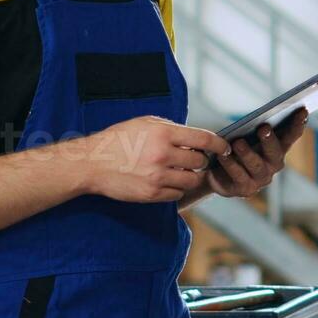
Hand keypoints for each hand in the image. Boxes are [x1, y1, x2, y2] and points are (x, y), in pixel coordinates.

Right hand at [78, 116, 230, 203]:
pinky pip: (178, 193)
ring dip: (190, 175)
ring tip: (180, 170)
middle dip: (200, 160)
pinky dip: (176, 188)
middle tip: (192, 159)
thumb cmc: (118, 140)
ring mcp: (157, 176)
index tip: (225, 148)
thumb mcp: (145, 123)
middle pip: (200, 161)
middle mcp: (163, 155)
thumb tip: (197, 136)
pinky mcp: (151, 194)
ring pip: (192, 179)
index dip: (220, 144)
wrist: (92, 163)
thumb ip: (172, 129)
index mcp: (164, 133)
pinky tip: (166, 181)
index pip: (204, 140)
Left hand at [207, 108, 308, 197]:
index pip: (291, 136)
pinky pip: (239, 176)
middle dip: (270, 140)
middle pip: (276, 153)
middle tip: (263, 127)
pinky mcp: (246, 189)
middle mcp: (274, 165)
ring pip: (257, 166)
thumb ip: (256, 127)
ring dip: (248, 153)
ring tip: (238, 142)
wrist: (218, 174)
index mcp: (278, 148)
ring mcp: (261, 179)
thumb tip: (259, 119)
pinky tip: (223, 155)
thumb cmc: (236, 149)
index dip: (298, 125)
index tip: (302, 110)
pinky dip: (231, 164)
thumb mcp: (247, 135)